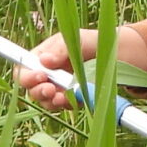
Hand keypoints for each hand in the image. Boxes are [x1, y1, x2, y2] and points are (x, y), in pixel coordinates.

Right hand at [14, 25, 146, 110]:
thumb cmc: (95, 42)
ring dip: (52, 101)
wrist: (122, 55)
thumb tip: (44, 61)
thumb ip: (60, 49)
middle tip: (50, 90)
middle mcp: (49, 74)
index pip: (24, 69)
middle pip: (32, 89)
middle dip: (38, 91)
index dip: (26, 76)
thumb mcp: (77, 39)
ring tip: (63, 97)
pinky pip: (66, 106)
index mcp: (44, 57)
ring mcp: (61, 88)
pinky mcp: (75, 99)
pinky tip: (75, 100)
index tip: (40, 77)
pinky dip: (68, 105)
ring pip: (47, 101)